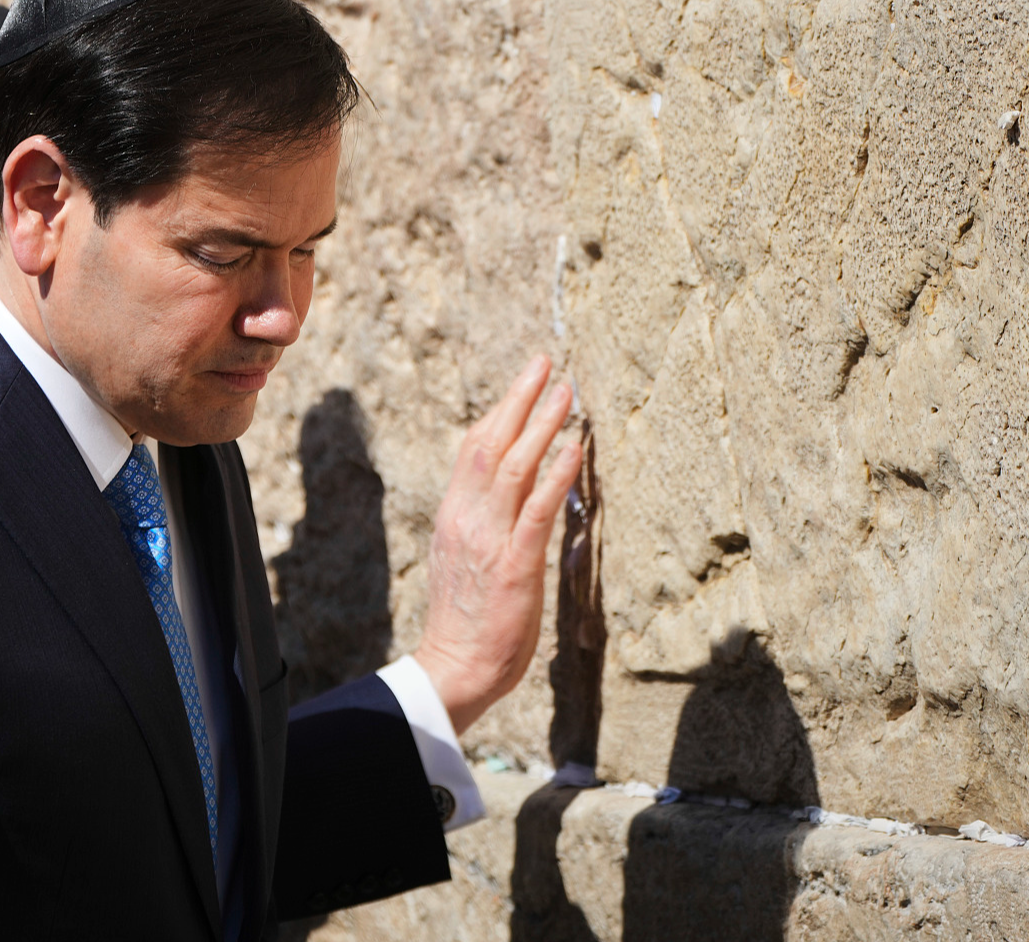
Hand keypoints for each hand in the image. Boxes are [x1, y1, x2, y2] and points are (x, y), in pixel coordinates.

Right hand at [412, 354, 581, 735]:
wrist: (454, 668)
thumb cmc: (467, 623)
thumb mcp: (466, 560)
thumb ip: (483, 524)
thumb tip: (508, 498)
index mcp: (455, 516)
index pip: (474, 449)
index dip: (500, 410)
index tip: (524, 380)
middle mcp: (467, 519)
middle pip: (490, 444)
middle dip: (518, 399)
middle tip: (544, 361)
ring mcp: (488, 540)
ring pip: (512, 467)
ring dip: (541, 424)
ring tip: (566, 391)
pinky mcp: (513, 566)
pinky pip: (536, 511)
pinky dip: (555, 476)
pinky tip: (574, 449)